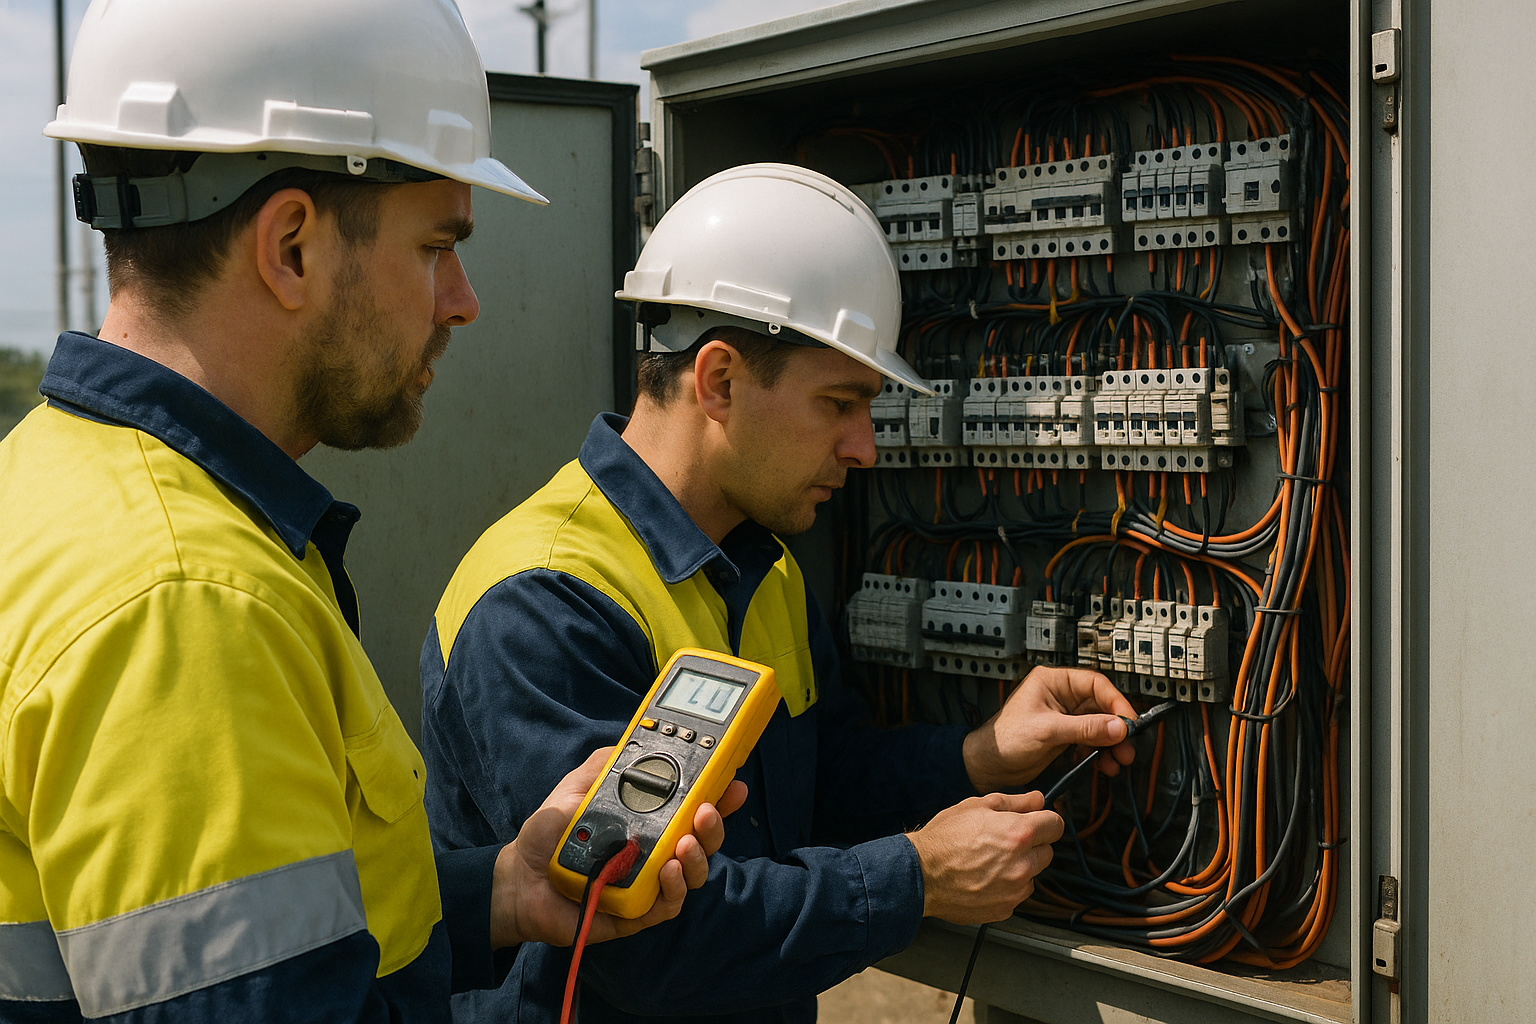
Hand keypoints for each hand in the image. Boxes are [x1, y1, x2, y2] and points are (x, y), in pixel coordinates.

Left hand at [488, 747, 747, 947]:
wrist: (519, 877)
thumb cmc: (551, 832)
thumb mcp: (579, 786)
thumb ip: (609, 764)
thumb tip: (640, 741)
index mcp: (650, 820)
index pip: (694, 807)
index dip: (719, 796)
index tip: (733, 783)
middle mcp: (656, 851)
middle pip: (704, 841)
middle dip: (715, 825)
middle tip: (706, 812)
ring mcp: (649, 883)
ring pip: (693, 875)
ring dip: (698, 858)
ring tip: (686, 845)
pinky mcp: (636, 913)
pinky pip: (667, 905)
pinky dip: (673, 889)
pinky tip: (666, 871)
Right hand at [906, 791, 1062, 923]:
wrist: (920, 875)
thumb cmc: (944, 839)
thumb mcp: (976, 806)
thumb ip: (1014, 802)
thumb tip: (1037, 799)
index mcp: (1019, 833)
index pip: (1056, 825)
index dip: (1045, 821)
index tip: (1037, 823)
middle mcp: (1022, 864)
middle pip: (1047, 852)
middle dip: (1031, 845)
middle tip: (1003, 842)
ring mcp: (1015, 890)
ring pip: (1032, 875)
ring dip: (1019, 868)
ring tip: (989, 862)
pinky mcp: (1005, 909)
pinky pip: (1016, 895)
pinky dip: (1006, 888)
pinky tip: (983, 878)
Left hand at [962, 665, 1135, 792]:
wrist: (987, 766)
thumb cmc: (1004, 739)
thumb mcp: (1047, 731)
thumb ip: (1084, 728)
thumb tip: (1117, 726)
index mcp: (1053, 682)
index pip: (1095, 685)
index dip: (1115, 703)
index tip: (1128, 722)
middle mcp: (1061, 696)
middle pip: (1101, 707)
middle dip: (1116, 729)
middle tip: (1127, 748)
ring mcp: (1064, 717)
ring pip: (1099, 726)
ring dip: (1111, 744)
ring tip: (1118, 762)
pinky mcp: (1064, 736)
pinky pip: (1091, 741)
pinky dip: (1100, 753)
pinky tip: (1103, 765)